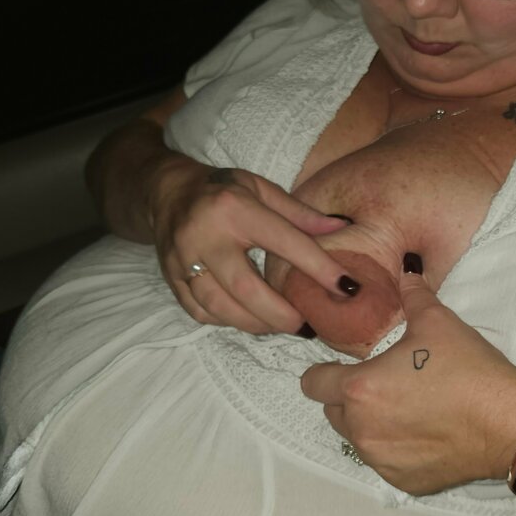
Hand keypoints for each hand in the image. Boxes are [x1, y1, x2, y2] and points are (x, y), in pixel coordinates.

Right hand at [149, 160, 356, 334]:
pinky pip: (202, 313)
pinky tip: (251, 319)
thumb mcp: (262, 189)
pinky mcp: (171, 280)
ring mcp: (182, 261)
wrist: (167, 193)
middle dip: (281, 314)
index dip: (318, 268)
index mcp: (233, 208)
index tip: (347, 288)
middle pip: (246, 288)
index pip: (284, 242)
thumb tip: (342, 229)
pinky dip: (230, 322)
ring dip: (257, 323)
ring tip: (283, 326)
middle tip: (308, 325)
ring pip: (221, 307)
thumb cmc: (224, 190)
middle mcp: (204, 236)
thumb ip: (301, 214)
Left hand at [301, 268, 515, 493]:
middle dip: (350, 397)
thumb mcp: (438, 322)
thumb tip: (406, 274)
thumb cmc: (470, 371)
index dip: (324, 371)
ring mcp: (381, 459)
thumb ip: (413, 297)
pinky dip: (396, 447)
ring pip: (358, 438)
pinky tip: (425, 432)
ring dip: (372, 423)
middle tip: (386, 383)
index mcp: (360, 388)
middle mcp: (362, 429)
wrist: (508, 423)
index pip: (313, 383)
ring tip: (408, 407)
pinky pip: (385, 461)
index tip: (343, 368)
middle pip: (333, 412)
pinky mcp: (403, 480)